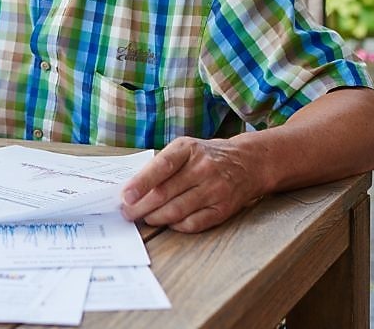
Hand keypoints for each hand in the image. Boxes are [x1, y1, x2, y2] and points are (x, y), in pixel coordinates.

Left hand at [119, 136, 262, 232]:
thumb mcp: (186, 149)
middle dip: (141, 207)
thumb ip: (161, 165)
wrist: (248, 162)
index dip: (141, 183)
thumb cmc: (208, 156)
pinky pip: (193, 223)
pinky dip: (176, 225)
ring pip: (176, 211)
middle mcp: (202, 168)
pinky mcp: (222, 209)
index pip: (161, 166)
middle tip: (127, 214)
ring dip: (155, 218)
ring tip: (145, 218)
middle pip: (164, 193)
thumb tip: (132, 189)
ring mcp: (214, 189)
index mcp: (188, 149)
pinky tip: (168, 222)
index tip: (125, 197)